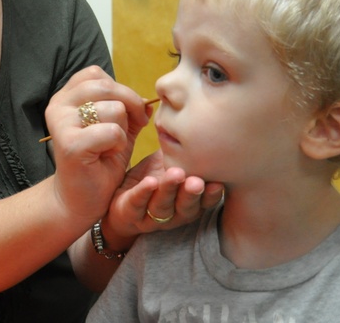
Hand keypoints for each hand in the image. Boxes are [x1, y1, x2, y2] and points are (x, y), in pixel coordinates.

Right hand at [45, 66, 151, 222]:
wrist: (81, 198)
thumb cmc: (99, 162)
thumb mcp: (117, 130)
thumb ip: (130, 111)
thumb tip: (150, 100)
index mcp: (65, 97)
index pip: (96, 73)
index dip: (121, 90)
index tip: (130, 112)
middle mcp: (58, 106)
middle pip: (106, 86)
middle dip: (130, 105)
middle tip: (136, 124)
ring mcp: (62, 124)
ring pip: (113, 108)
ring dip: (123, 129)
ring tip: (112, 145)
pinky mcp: (70, 145)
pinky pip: (111, 131)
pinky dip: (118, 143)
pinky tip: (108, 155)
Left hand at [104, 150, 224, 239]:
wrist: (119, 200)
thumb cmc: (150, 178)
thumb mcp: (167, 162)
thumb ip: (182, 148)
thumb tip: (196, 121)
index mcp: (187, 201)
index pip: (204, 201)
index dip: (212, 194)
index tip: (219, 182)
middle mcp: (174, 213)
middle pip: (186, 207)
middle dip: (192, 194)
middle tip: (197, 181)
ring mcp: (152, 217)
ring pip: (163, 206)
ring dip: (170, 190)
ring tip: (175, 174)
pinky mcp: (131, 214)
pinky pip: (138, 203)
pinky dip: (144, 193)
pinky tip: (150, 181)